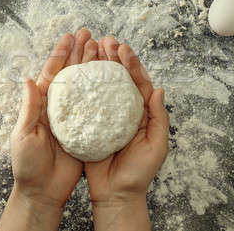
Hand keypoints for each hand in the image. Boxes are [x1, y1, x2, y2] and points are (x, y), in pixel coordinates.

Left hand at [0, 29, 97, 230]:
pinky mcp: (86, 130)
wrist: (43, 191)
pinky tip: (114, 79)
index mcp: (42, 105)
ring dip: (93, 66)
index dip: (61, 54)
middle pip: (72, 74)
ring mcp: (74, 117)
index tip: (71, 37)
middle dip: (80, 53)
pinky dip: (104, 91)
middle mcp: (60, 107)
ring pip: (85, 86)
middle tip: (92, 35)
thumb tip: (28, 79)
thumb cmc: (28, 164)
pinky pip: (97, 107)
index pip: (52, 73)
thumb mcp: (24, 134)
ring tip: (104, 49)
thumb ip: (29, 108)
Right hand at [85, 36, 169, 230]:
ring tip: (90, 47)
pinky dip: (81, 86)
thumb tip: (158, 89)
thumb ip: (158, 117)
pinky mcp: (88, 125)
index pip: (136, 82)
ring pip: (101, 86)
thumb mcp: (156, 145)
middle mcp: (122, 110)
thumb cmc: (139, 172)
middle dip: (112, 58)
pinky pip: (84, 103)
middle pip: (117, 78)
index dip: (130, 64)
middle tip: (104, 40)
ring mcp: (104, 116)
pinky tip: (75, 73)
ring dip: (96, 66)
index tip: (122, 48)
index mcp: (140, 112)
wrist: (117, 194)